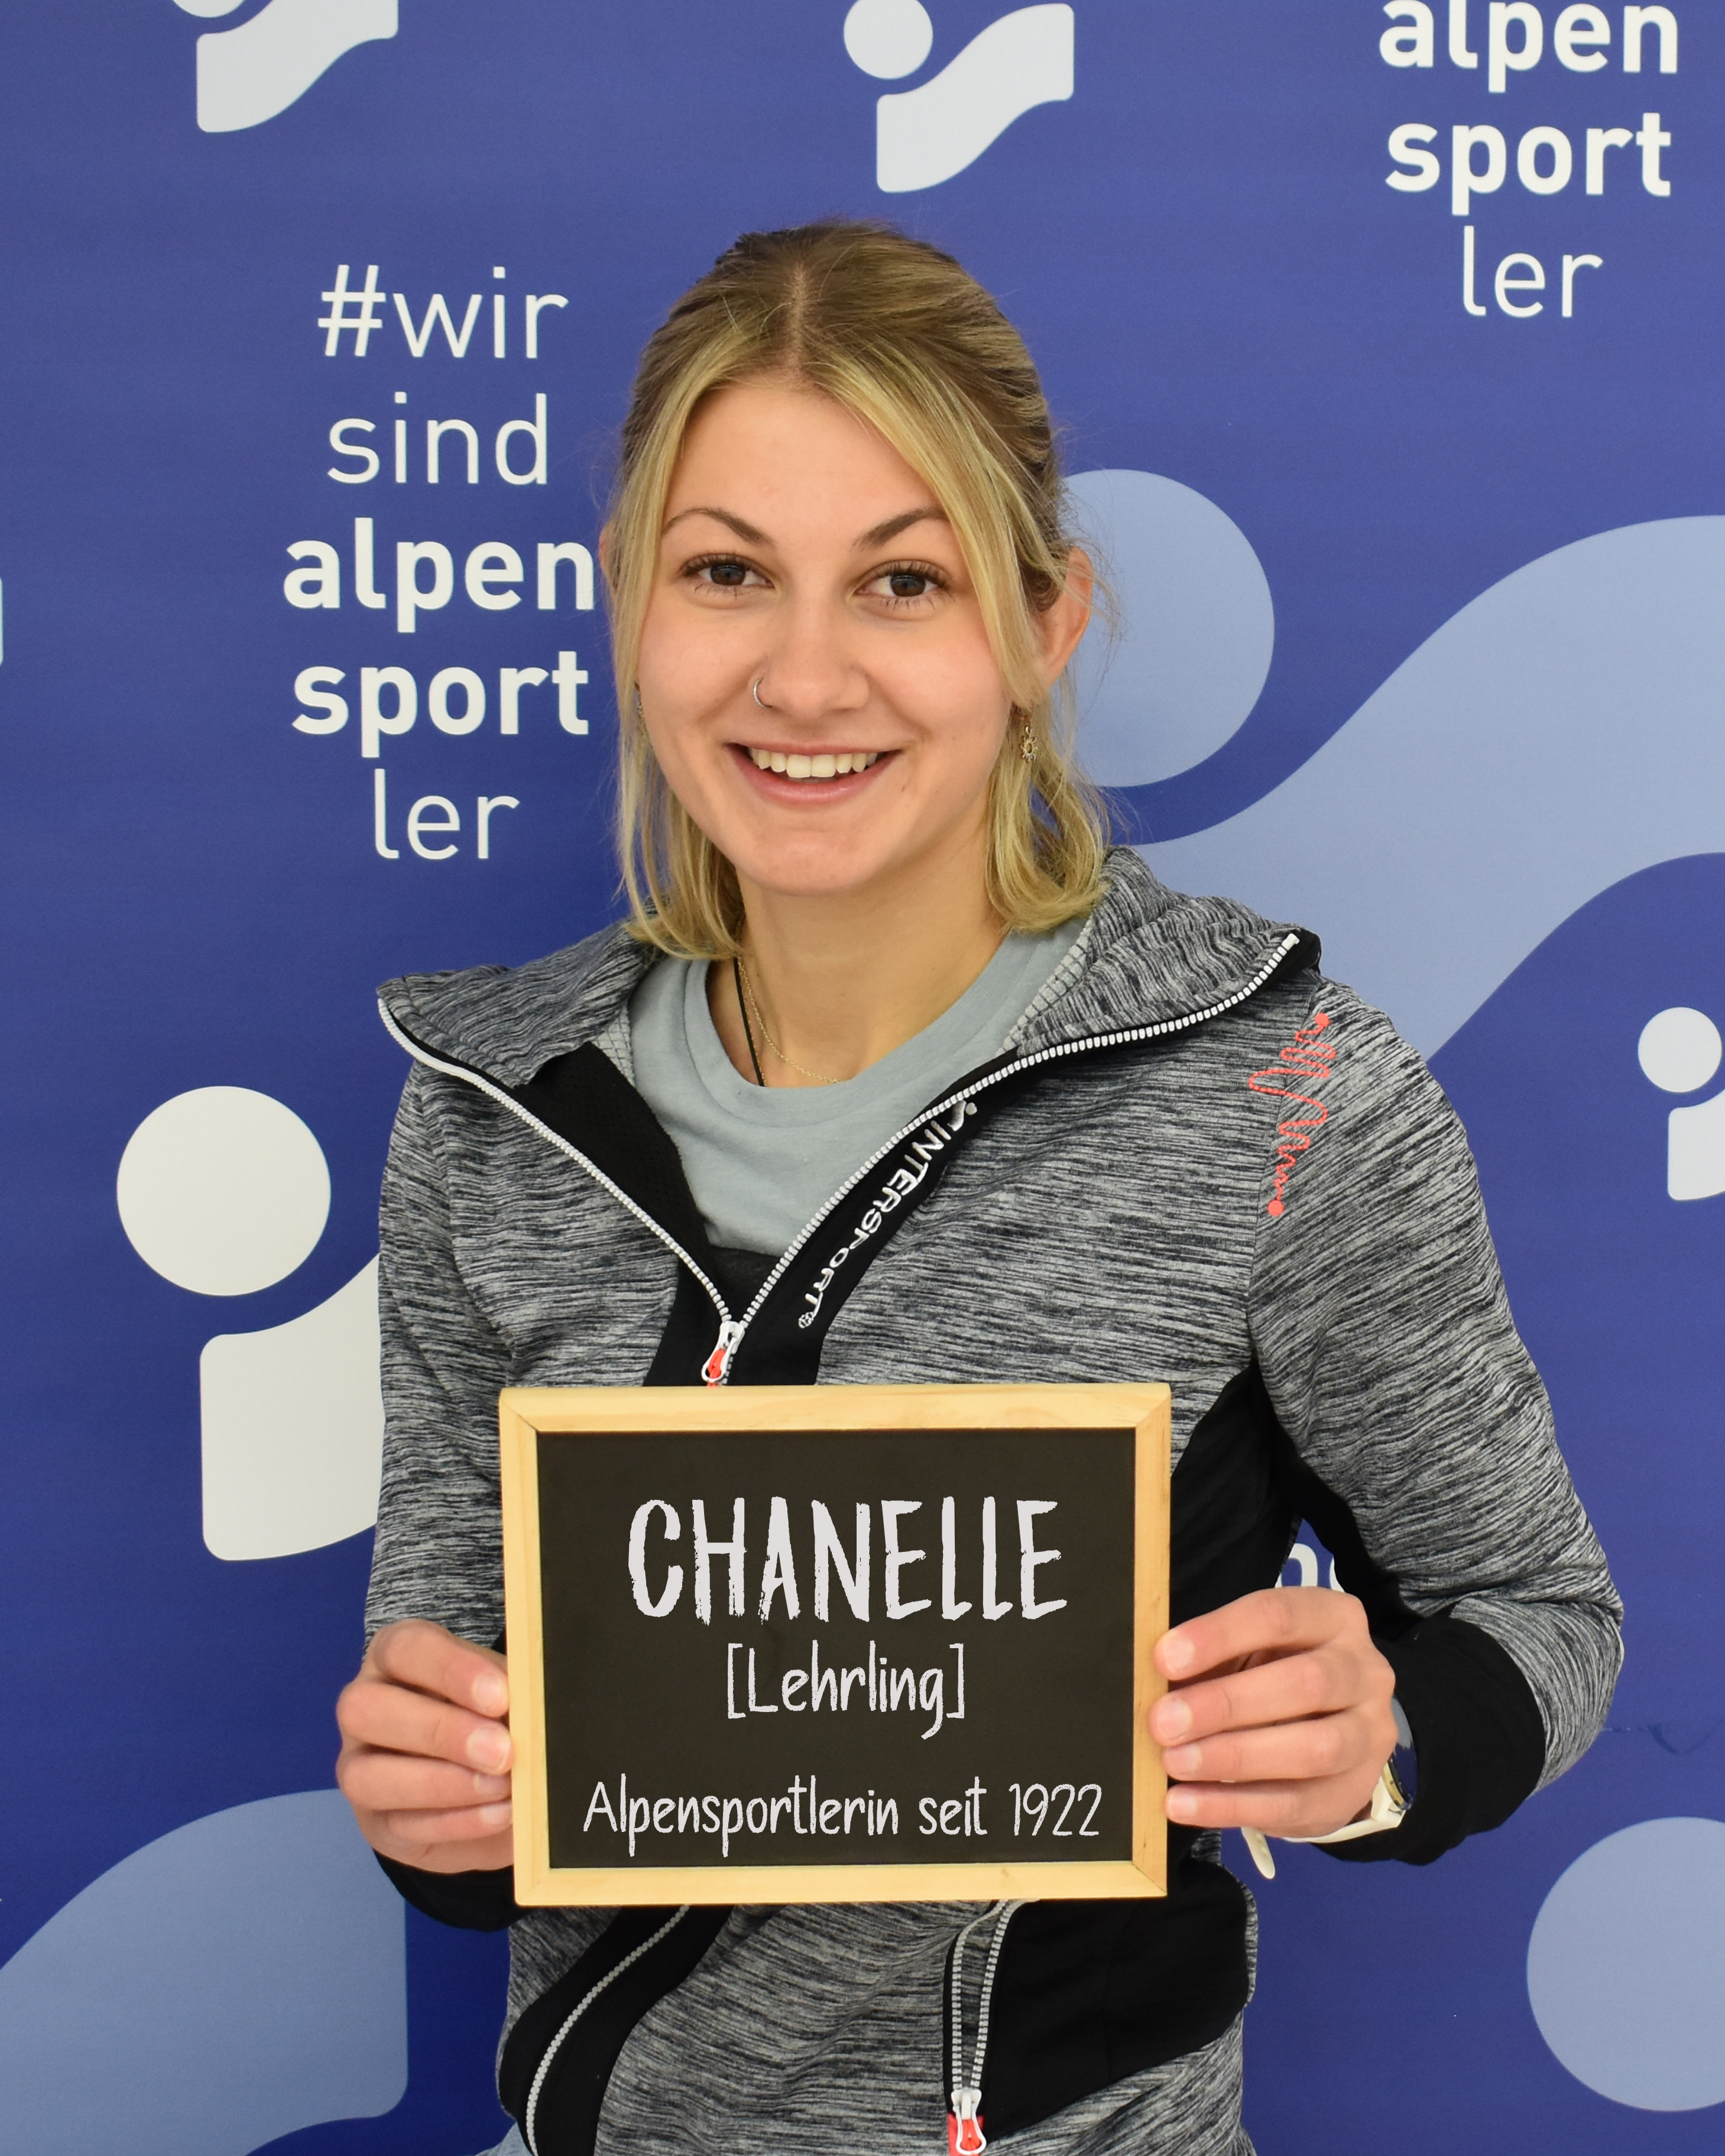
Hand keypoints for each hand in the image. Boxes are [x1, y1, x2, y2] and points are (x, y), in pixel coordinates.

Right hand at [336, 1619, 513, 1872]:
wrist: (485, 1779)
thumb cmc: (491, 1715)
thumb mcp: (504, 1692)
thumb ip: (513, 1691)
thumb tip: (534, 1704)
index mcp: (395, 1656)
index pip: (406, 1649)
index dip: (451, 1671)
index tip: (501, 1698)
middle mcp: (364, 1705)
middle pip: (368, 1709)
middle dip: (441, 1732)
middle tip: (502, 1752)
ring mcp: (357, 1766)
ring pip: (367, 1776)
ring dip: (442, 1785)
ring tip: (502, 1788)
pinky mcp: (374, 1821)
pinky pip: (399, 1825)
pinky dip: (455, 1822)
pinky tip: (498, 1813)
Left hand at [1150, 1587, 1396, 1838]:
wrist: (1328, 1725)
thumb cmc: (1270, 1672)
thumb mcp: (1244, 1650)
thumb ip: (1208, 1658)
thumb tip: (1151, 1678)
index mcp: (1334, 1617)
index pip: (1279, 1615)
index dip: (1220, 1636)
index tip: (1164, 1659)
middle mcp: (1365, 1672)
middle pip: (1305, 1683)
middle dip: (1226, 1704)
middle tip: (1164, 1723)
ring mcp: (1370, 1735)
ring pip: (1313, 1749)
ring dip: (1234, 1758)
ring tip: (1174, 1764)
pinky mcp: (1354, 1791)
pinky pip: (1297, 1805)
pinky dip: (1234, 1806)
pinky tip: (1187, 1804)